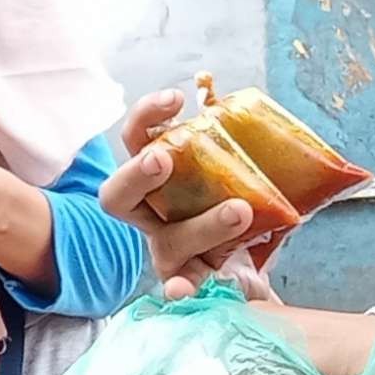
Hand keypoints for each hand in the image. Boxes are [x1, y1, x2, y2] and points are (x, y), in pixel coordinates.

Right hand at [95, 87, 282, 297]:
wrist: (254, 264)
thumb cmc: (238, 204)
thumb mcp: (240, 164)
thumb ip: (233, 132)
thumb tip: (214, 83)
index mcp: (158, 176)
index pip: (137, 140)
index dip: (147, 117)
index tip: (176, 99)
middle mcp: (153, 213)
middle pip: (120, 195)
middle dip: (137, 175)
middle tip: (162, 160)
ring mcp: (168, 249)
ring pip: (166, 239)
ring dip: (201, 224)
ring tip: (240, 211)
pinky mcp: (190, 279)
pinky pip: (180, 284)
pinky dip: (178, 286)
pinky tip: (179, 291)